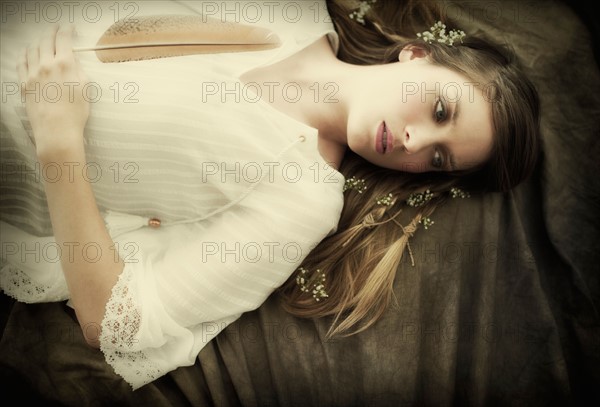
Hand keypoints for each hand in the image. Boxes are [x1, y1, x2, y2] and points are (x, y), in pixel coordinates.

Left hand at [17, 24, 89, 158]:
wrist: (57, 130)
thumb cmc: (76, 113)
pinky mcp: (25, 83)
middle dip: (52, 31)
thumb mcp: (85, 88)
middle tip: (56, 29)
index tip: (70, 28)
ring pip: (32, 49)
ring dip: (39, 41)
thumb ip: (78, 70)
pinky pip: (21, 63)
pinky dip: (24, 54)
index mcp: (65, 64)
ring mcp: (33, 73)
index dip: (67, 30)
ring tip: (43, 40)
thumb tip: (72, 61)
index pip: (63, 39)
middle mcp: (47, 65)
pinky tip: (27, 52)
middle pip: (46, 40)